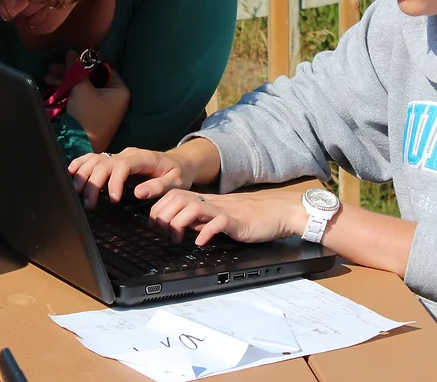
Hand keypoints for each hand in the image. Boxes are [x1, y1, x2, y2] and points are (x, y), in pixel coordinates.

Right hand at [45, 51, 130, 151]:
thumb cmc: (87, 115)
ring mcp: (101, 104)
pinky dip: (66, 88)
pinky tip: (50, 83)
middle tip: (53, 66)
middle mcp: (113, 95)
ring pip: (81, 84)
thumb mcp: (81, 88)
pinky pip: (78, 94)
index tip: (70, 55)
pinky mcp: (89, 111)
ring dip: (64, 78)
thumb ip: (76, 68)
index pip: (102, 67)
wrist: (79, 144)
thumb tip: (71, 52)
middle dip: (70, 70)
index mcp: (119, 89)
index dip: (85, 60)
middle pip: (90, 75)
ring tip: (48, 75)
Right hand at [68, 147, 194, 209]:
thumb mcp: (176, 181)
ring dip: (83, 175)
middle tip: (89, 205)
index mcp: (143, 158)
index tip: (112, 199)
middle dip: (93, 183)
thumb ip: (159, 186)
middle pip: (103, 163)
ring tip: (78, 194)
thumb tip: (139, 193)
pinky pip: (93, 158)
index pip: (121, 165)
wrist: (180, 162)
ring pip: (94, 159)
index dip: (113, 182)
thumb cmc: (178, 173)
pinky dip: (80, 164)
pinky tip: (71, 175)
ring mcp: (119, 154)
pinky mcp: (114, 159)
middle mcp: (128, 154)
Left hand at [149, 188, 308, 246]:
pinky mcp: (238, 221)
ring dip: (179, 223)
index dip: (159, 209)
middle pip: (177, 198)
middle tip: (166, 234)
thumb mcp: (220, 216)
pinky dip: (206, 232)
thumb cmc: (252, 216)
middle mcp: (212, 203)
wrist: (280, 212)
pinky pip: (219, 222)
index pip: (173, 195)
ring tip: (179, 239)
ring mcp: (224, 210)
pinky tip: (201, 241)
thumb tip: (180, 226)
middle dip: (164, 216)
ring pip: (192, 206)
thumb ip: (201, 219)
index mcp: (207, 201)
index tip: (157, 227)